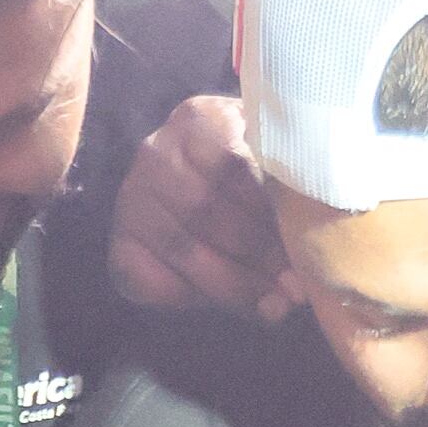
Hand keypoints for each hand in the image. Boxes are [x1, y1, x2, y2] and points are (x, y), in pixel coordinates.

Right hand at [109, 97, 296, 321]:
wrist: (191, 193)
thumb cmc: (244, 181)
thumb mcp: (266, 167)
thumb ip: (283, 196)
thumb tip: (301, 262)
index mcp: (198, 119)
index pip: (234, 166)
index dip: (271, 214)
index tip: (306, 249)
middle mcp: (156, 152)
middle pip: (207, 210)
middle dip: (258, 256)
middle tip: (295, 286)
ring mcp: (132, 199)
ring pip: (184, 250)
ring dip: (235, 286)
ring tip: (276, 304)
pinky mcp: (121, 246)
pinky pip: (152, 281)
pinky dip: (194, 300)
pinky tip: (232, 307)